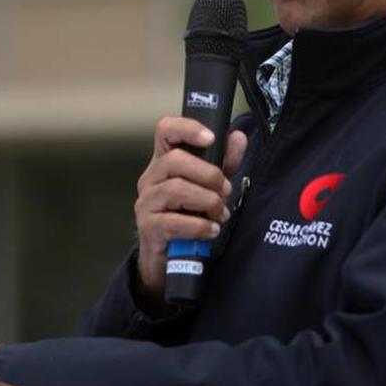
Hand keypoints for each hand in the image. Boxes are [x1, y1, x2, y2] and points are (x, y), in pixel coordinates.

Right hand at [135, 117, 247, 304]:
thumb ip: (224, 161)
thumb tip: (238, 137)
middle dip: (208, 174)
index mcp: (164, 159)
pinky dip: (199, 226)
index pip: (165, 129)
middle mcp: (151, 177)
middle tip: (225, 189)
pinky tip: (211, 230)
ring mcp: (146, 202)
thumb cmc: (188, 213)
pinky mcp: (148, 227)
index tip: (211, 138)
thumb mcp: (209, 184)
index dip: (188, 128)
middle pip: (175, 160)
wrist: (168, 257)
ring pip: (176, 189)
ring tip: (220, 213)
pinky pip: (173, 221)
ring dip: (207, 201)